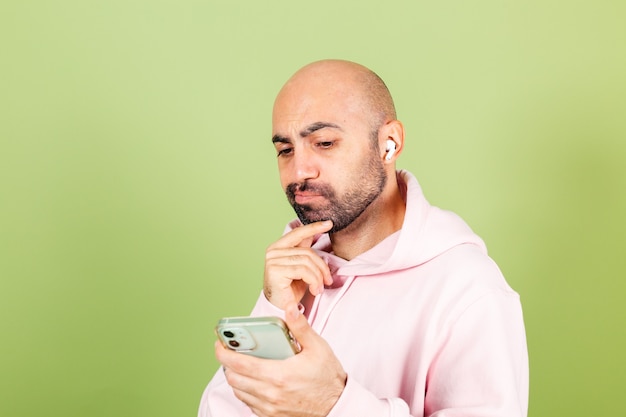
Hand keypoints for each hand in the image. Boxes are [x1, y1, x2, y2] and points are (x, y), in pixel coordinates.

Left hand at [217, 303, 346, 416]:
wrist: (337, 406)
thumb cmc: (328, 377)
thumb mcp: (317, 348)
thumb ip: (301, 327)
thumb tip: (290, 308)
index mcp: (279, 375)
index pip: (239, 364)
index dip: (224, 352)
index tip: (219, 343)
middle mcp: (270, 394)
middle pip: (233, 378)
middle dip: (227, 363)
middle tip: (230, 350)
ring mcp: (269, 407)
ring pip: (239, 391)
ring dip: (235, 376)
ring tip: (242, 363)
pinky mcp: (271, 415)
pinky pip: (248, 402)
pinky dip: (246, 390)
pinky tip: (254, 379)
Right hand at [264, 221, 333, 309]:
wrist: (279, 309)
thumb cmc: (290, 288)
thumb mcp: (300, 266)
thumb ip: (304, 250)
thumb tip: (316, 231)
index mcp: (278, 247)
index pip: (298, 233)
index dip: (314, 227)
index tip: (329, 223)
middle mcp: (273, 252)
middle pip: (307, 252)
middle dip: (322, 267)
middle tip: (327, 280)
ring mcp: (273, 261)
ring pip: (307, 261)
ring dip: (318, 277)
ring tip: (319, 288)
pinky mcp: (276, 271)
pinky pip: (303, 271)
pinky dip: (313, 281)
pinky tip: (314, 290)